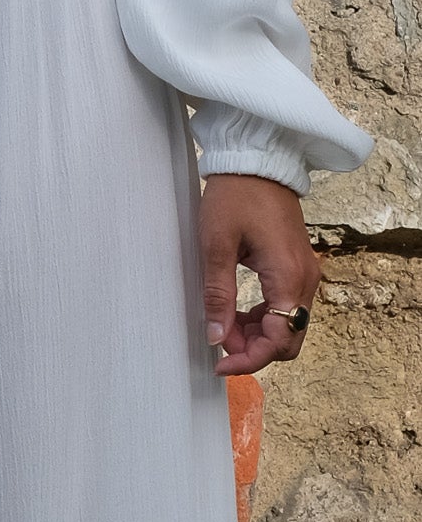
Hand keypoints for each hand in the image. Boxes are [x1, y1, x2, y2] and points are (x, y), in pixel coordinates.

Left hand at [199, 172, 321, 376]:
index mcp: (288, 278)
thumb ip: (218, 293)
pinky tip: (239, 311)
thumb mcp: (216, 243)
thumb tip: (215, 336)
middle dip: (255, 350)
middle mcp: (305, 281)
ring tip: (223, 324)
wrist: (257, 159)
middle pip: (289, 339)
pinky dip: (265, 317)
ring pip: (289, 325)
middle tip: (219, 342)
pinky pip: (287, 306)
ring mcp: (305, 273)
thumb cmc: (236, 194)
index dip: (249, 359)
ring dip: (258, 335)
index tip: (219, 363)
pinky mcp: (297, 265)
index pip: (279, 341)